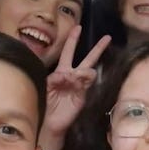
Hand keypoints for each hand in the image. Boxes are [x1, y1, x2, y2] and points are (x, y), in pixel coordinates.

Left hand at [40, 26, 110, 143]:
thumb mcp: (44, 86)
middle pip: (86, 59)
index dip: (72, 40)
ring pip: (88, 70)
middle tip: (107, 37)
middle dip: (97, 49)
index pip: (67, 52)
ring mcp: (79, 85)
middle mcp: (71, 76)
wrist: (48, 122)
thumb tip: (69, 74)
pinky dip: (85, 78)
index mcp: (60, 72)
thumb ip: (55, 78)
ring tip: (78, 75)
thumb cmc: (42, 103)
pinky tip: (79, 78)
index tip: (78, 27)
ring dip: (85, 69)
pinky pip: (87, 83)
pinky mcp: (83, 95)